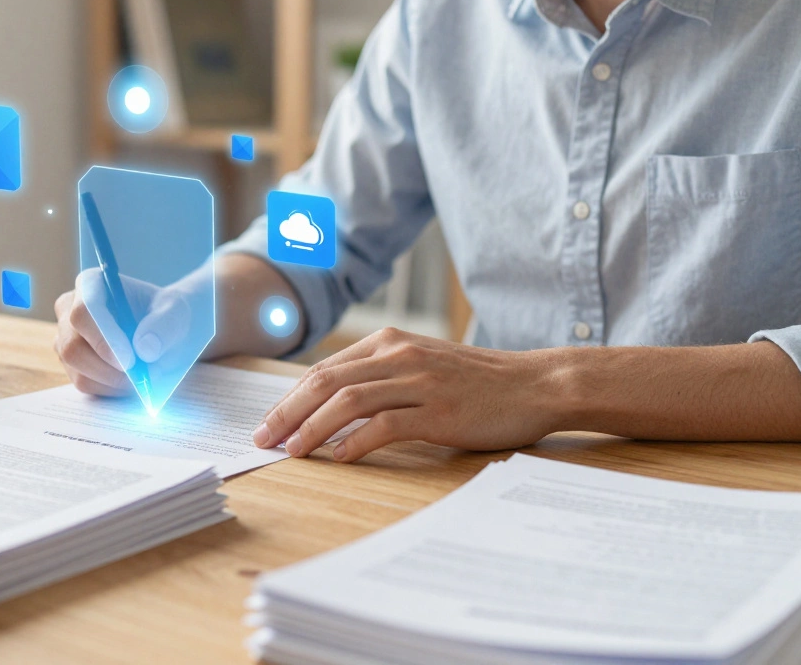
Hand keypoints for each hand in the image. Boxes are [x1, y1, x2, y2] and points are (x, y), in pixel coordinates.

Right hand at [53, 269, 190, 395]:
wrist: (162, 329)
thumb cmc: (164, 313)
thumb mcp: (176, 312)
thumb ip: (164, 326)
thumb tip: (145, 349)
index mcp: (91, 284)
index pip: (84, 312)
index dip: (103, 339)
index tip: (130, 361)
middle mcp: (69, 309)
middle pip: (72, 346)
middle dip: (108, 368)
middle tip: (140, 378)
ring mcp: (66, 338)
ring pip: (78, 370)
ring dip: (113, 381)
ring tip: (143, 377)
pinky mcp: (72, 364)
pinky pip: (85, 383)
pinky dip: (111, 389)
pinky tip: (132, 380)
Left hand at [252, 328, 563, 461]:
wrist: (536, 384)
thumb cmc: (477, 382)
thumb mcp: (421, 365)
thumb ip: (380, 376)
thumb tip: (329, 405)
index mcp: (389, 342)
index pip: (324, 369)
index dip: (290, 398)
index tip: (269, 423)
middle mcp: (399, 355)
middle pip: (325, 381)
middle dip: (287, 412)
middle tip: (264, 439)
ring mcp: (420, 381)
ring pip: (348, 400)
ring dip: (312, 428)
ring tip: (291, 451)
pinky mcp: (439, 411)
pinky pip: (384, 425)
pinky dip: (355, 442)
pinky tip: (338, 457)